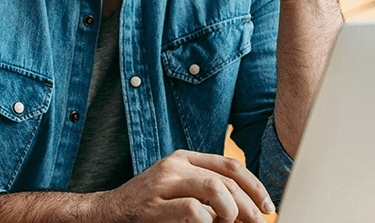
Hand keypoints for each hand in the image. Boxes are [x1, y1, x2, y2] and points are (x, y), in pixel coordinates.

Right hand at [93, 149, 273, 222]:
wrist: (108, 213)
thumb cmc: (147, 206)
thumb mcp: (177, 188)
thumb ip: (205, 189)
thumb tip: (247, 208)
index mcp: (183, 159)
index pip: (230, 166)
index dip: (255, 187)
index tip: (267, 207)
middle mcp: (174, 166)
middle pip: (227, 180)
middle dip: (249, 206)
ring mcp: (163, 184)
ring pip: (215, 189)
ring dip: (232, 211)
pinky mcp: (154, 206)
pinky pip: (195, 211)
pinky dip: (209, 222)